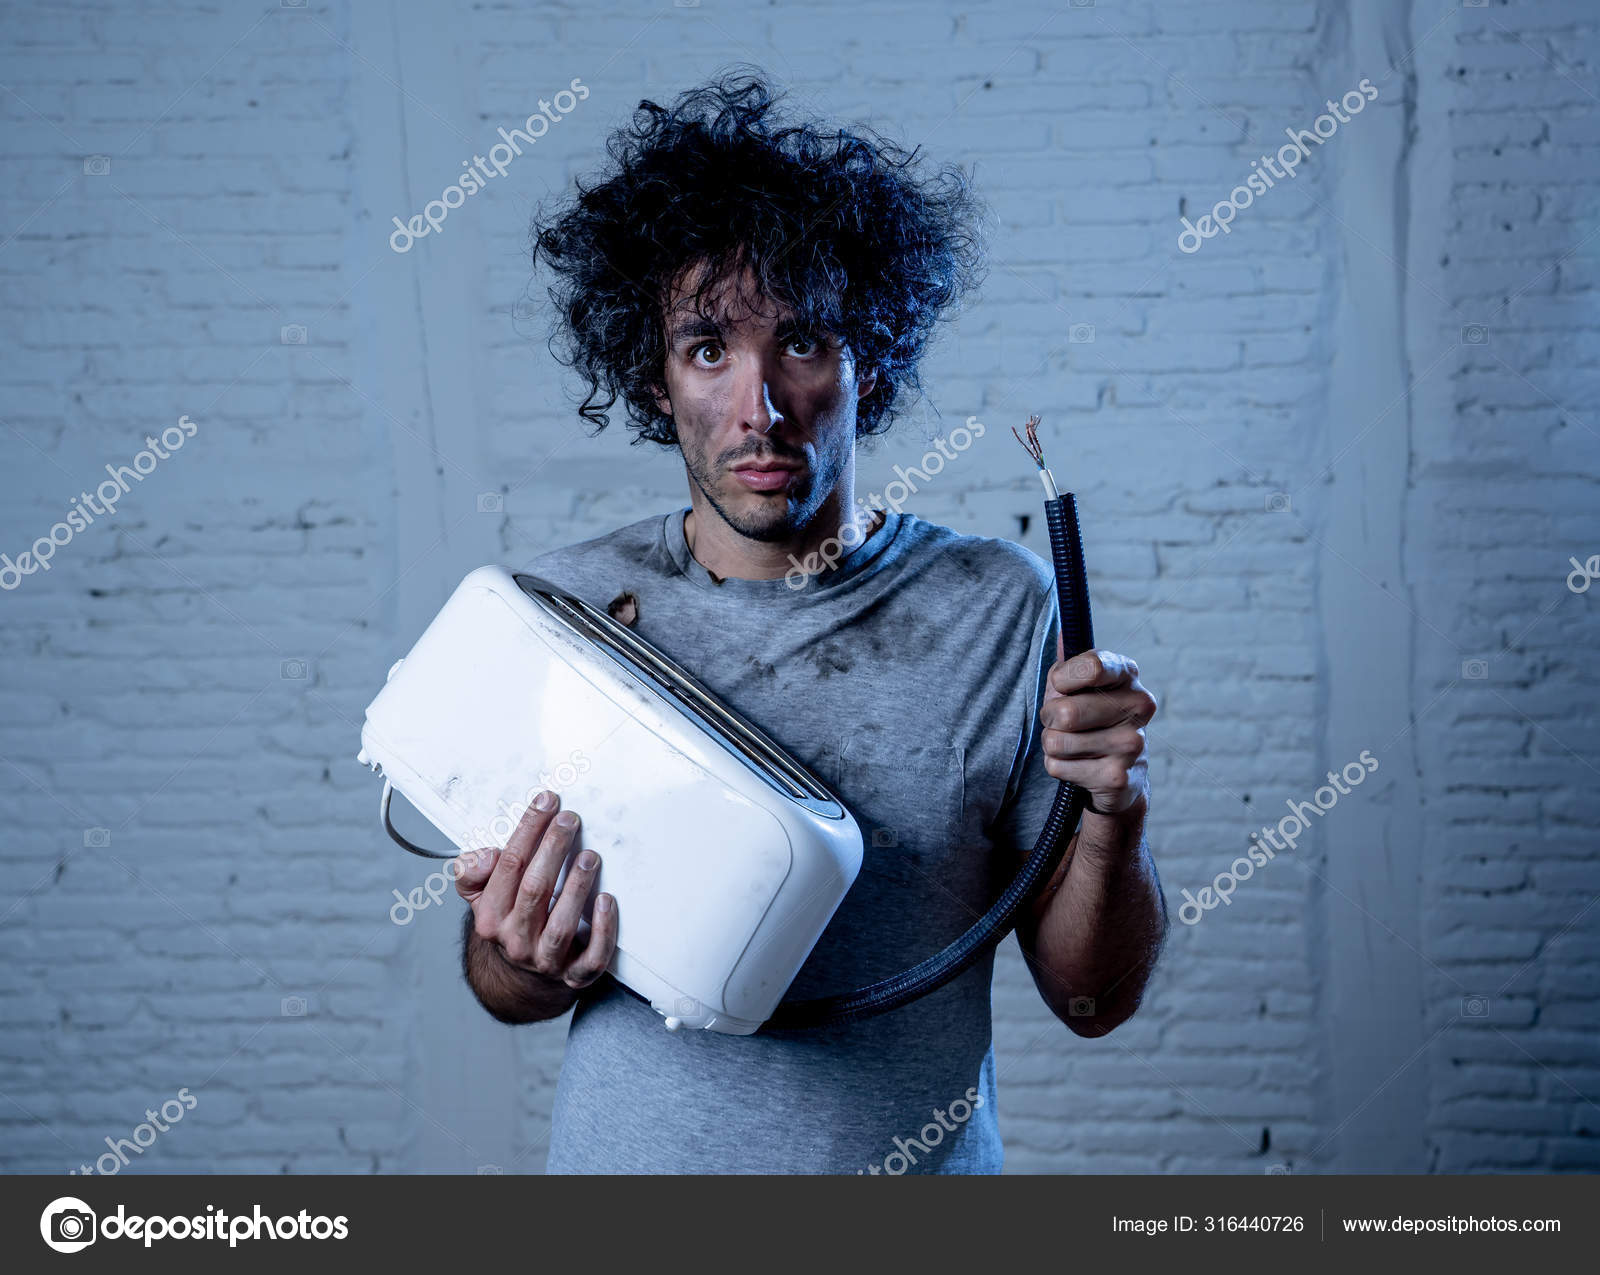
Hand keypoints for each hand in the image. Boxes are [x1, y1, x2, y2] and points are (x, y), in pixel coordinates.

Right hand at [453, 792, 616, 989]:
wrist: (521, 975)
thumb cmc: (508, 918)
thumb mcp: (480, 895)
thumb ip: (473, 870)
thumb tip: (486, 856)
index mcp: (490, 917)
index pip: (508, 866)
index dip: (528, 830)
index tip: (546, 802)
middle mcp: (515, 940)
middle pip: (535, 890)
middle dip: (553, 849)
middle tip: (569, 820)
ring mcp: (546, 960)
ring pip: (561, 926)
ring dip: (577, 887)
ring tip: (590, 856)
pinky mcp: (575, 975)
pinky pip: (591, 957)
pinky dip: (602, 930)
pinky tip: (607, 901)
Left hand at [1039, 641, 1156, 817]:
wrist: (1119, 774)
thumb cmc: (1089, 717)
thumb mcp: (1077, 685)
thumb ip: (1067, 662)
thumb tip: (1062, 632)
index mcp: (1128, 674)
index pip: (1091, 666)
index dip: (1062, 679)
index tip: (1061, 686)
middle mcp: (1139, 706)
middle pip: (1065, 712)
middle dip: (1049, 718)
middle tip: (1062, 722)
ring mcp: (1132, 744)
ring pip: (1056, 741)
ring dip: (1052, 744)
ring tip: (1073, 744)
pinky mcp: (1118, 778)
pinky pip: (1057, 766)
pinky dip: (1058, 766)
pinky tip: (1081, 765)